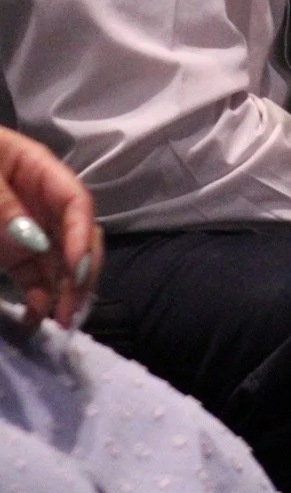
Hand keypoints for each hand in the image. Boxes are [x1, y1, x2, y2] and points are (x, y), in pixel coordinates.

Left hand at [0, 127, 101, 330]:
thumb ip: (2, 204)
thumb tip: (33, 240)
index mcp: (37, 169)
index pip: (75, 201)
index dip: (81, 235)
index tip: (77, 271)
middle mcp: (42, 201)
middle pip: (77, 234)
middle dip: (81, 272)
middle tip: (71, 310)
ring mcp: (28, 228)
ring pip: (60, 261)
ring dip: (64, 292)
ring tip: (59, 323)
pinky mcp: (11, 253)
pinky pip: (34, 276)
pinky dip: (38, 298)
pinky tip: (32, 319)